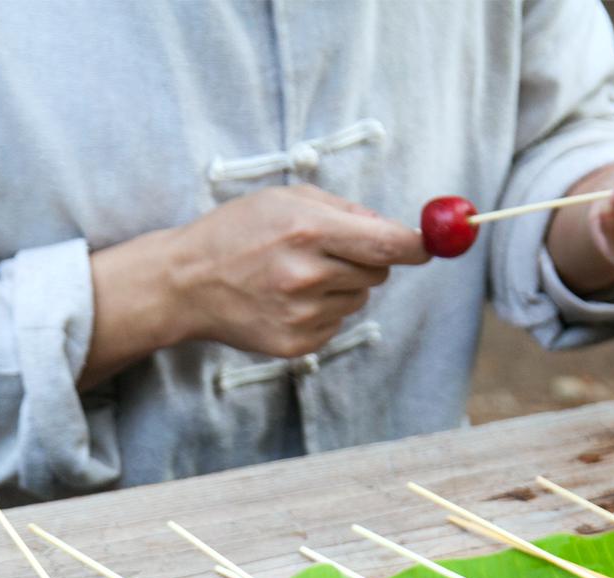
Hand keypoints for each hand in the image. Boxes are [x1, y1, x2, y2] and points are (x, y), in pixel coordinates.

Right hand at [168, 185, 426, 357]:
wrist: (185, 283)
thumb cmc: (237, 231)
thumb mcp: (286, 199)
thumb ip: (346, 210)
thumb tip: (397, 229)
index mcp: (308, 230)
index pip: (388, 244)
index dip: (417, 246)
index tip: (428, 245)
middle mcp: (308, 274)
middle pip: (379, 272)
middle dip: (366, 260)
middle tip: (327, 252)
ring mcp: (302, 314)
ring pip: (359, 299)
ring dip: (342, 286)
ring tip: (296, 275)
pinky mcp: (297, 343)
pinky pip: (337, 324)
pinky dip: (323, 311)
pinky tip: (286, 299)